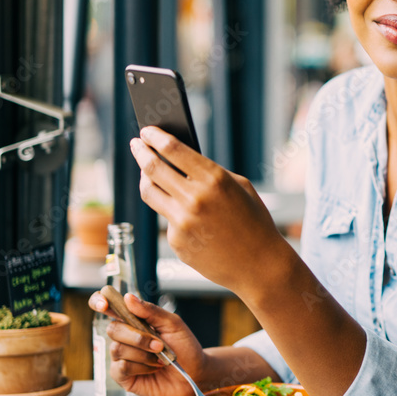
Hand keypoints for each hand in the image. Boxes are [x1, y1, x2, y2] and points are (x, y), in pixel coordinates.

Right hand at [88, 290, 204, 395]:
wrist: (194, 373)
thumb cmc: (184, 347)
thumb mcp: (173, 324)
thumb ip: (151, 311)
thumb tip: (128, 298)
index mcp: (134, 320)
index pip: (108, 306)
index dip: (99, 301)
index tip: (104, 305)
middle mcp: (124, 337)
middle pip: (112, 329)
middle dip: (137, 337)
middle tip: (159, 344)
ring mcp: (121, 356)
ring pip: (117, 349)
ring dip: (143, 354)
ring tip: (160, 358)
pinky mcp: (122, 376)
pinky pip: (121, 367)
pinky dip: (141, 367)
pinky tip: (153, 368)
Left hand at [129, 126, 283, 294]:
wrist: (259, 265)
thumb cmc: (254, 222)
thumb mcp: (241, 187)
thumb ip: (210, 173)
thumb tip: (179, 161)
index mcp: (214, 179)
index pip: (173, 149)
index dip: (155, 136)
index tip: (146, 130)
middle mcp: (194, 198)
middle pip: (152, 168)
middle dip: (141, 151)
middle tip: (136, 144)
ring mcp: (182, 222)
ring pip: (149, 192)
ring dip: (144, 178)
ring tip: (146, 173)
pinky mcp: (176, 241)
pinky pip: (166, 219)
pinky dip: (172, 212)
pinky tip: (185, 214)